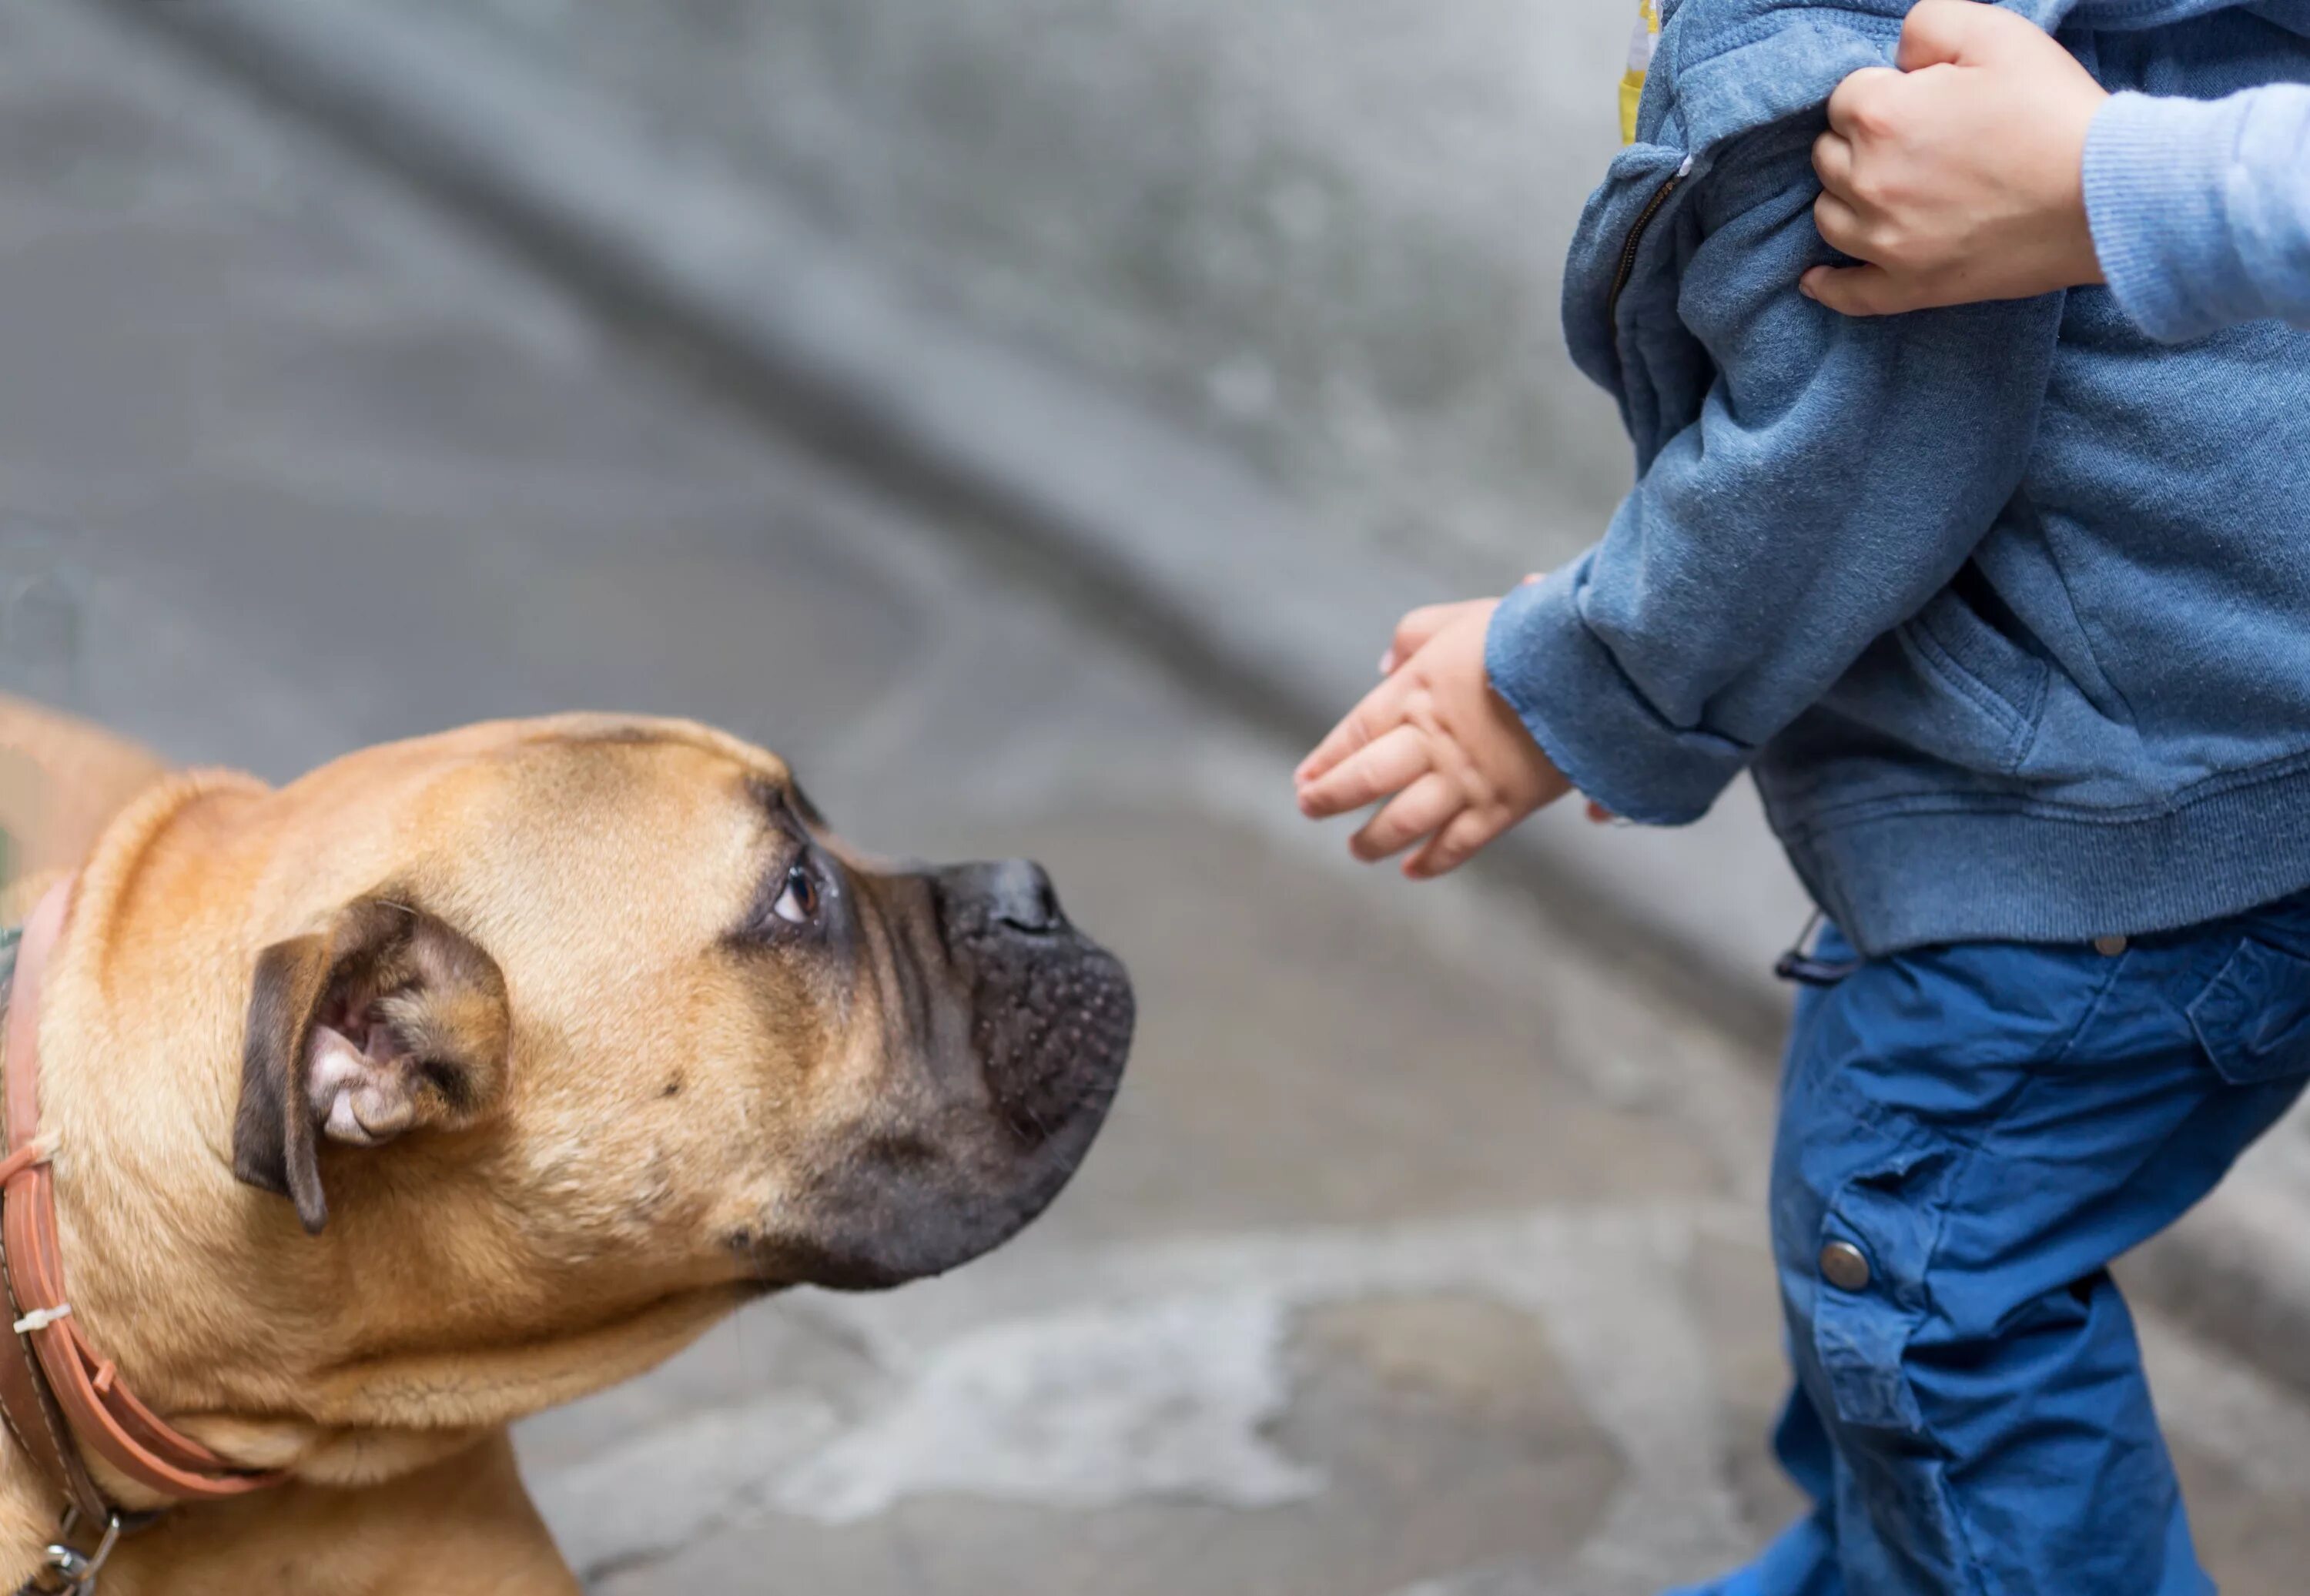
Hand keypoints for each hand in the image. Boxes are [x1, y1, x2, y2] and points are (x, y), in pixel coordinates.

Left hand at [1297, 596, 1571, 878]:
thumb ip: (1413, 636)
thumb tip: (1384, 665)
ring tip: (1357, 850)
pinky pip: (1458, 844)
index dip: (1325, 760)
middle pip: (1365, 780)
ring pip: (1402, 822)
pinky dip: (1432, 862)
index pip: (1354, 733)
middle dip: (1331, 799)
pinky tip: (1412, 870)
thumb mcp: (1460, 618)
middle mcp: (1431, 741)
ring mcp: (1465, 778)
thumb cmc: (1526, 633)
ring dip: (1372, 841)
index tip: (1305, 779)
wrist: (1589, 666)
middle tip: (1310, 809)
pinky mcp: (1503, 806)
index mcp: (1415, 693)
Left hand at [1800, 0, 2107, 315]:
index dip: (1885, 94)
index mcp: (1880, 116)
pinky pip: (1846, 293)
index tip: (1925, 102)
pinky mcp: (1908, 287)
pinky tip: (1815, 278)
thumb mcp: (1995, 33)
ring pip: (1828, 216)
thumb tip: (1898, 58)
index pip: (1846, 97)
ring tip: (1888, 190)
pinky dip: (1828, 284)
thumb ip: (1928, 26)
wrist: (2104, 193)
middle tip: (1917, 142)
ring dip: (1848, 199)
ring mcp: (1882, 242)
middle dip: (1860, 143)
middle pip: (1829, 156)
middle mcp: (1867, 181)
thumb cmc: (2053, 110)